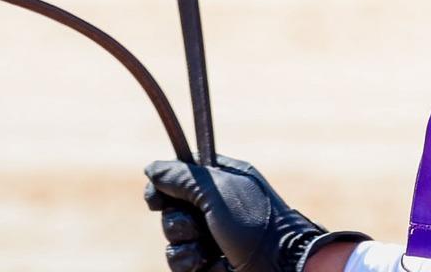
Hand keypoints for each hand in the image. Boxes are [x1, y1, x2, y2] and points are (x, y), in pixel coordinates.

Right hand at [143, 152, 366, 271]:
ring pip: (173, 240)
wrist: (279, 265)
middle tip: (197, 224)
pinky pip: (181, 263)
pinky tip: (209, 263)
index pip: (180, 174)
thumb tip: (151, 168)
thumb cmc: (255, 222)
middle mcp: (214, 206)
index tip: (155, 199)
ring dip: (184, 245)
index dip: (164, 185)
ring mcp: (212, 236)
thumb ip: (182, 177)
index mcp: (221, 179)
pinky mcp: (208, 262)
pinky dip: (191, 264)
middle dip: (177, 221)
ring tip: (206, 248)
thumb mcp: (218, 190)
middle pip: (171, 209)